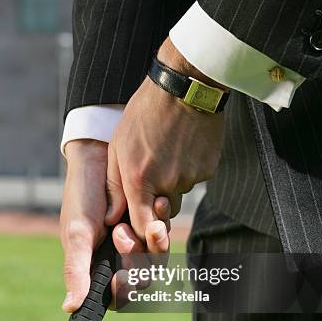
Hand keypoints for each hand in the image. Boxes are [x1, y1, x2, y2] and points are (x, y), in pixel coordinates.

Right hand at [60, 140, 169, 311]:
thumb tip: (70, 307)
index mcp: (98, 265)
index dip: (123, 292)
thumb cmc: (82, 195)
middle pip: (143, 277)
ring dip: (155, 240)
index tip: (121, 278)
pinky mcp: (151, 221)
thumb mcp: (76, 232)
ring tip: (143, 214)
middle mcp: (120, 256)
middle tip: (122, 232)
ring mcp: (138, 239)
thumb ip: (76, 269)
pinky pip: (164, 232)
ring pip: (158, 257)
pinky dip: (162, 220)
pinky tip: (159, 202)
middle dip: (138, 258)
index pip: (116, 296)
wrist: (99, 157)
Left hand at [105, 38, 225, 239]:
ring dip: (173, 184)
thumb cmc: (145, 113)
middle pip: (163, 213)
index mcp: (140, 181)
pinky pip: (195, 179)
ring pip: (180, 195)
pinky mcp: (208, 170)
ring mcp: (191, 178)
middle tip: (153, 172)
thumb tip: (112, 218)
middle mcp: (167, 185)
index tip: (139, 223)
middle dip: (157, 203)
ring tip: (167, 151)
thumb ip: (114, 186)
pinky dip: (188, 169)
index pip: (143, 229)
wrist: (185, 87)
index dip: (141, 232)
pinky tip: (183, 145)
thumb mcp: (118, 146)